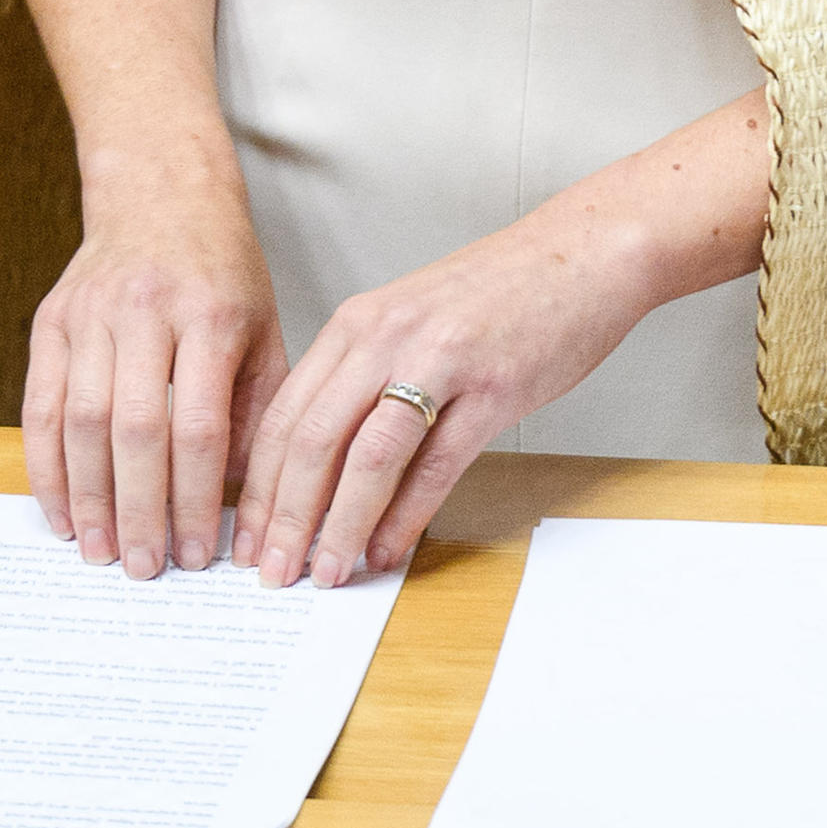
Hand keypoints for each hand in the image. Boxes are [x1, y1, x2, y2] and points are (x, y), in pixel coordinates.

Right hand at [23, 156, 283, 580]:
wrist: (160, 193)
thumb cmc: (223, 273)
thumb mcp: (264, 330)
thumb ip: (257, 412)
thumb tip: (244, 507)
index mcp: (209, 316)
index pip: (198, 427)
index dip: (196, 500)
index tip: (200, 554)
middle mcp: (144, 312)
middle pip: (134, 431)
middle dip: (137, 511)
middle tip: (144, 569)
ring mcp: (90, 314)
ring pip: (80, 422)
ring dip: (88, 498)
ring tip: (99, 552)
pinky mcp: (51, 320)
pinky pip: (39, 404)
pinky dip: (45, 465)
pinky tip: (60, 510)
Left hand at [237, 207, 654, 588]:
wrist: (580, 254)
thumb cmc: (497, 294)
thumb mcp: (410, 322)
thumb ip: (364, 379)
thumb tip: (324, 464)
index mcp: (357, 323)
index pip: (283, 413)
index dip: (257, 483)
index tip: (245, 534)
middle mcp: (385, 338)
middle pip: (311, 439)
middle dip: (284, 516)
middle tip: (271, 570)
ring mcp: (439, 362)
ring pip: (366, 457)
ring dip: (340, 525)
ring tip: (327, 573)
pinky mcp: (492, 390)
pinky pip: (435, 465)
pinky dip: (406, 516)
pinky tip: (389, 550)